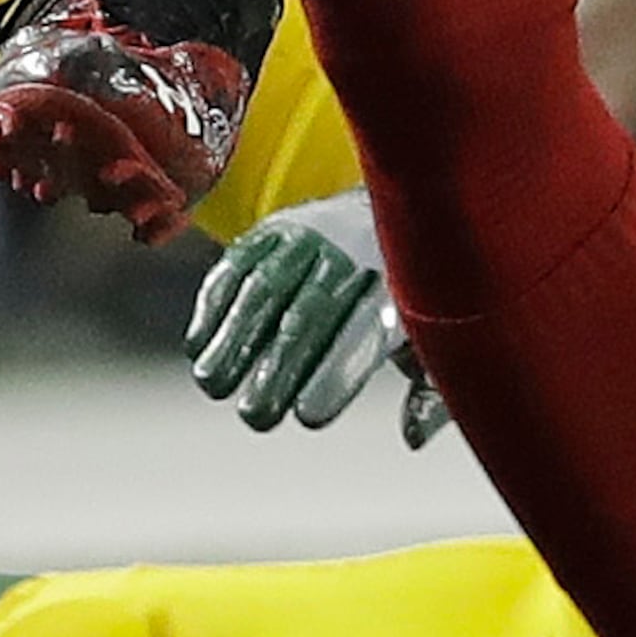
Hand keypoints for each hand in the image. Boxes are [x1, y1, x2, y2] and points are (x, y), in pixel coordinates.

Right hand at [181, 198, 442, 442]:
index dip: (337, 372)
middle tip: (256, 415)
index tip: (308, 416)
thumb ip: (432, 392)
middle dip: (279, 365)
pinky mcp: (274, 227)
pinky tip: (199, 343)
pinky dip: (214, 301)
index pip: (366, 331)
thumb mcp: (436, 339)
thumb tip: (413, 435)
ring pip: (267, 285)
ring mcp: (310, 234)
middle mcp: (352, 254)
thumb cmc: (411, 292)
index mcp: (398, 286)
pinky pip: (237, 261)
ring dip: (234, 335)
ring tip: (213, 382)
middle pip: (310, 311)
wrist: (397, 201)